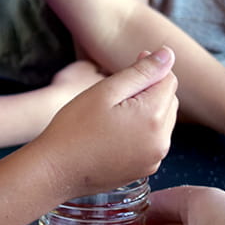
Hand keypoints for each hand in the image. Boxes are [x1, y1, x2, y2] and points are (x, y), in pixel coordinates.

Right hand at [40, 47, 177, 196]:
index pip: (168, 81)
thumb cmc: (74, 127)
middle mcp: (161, 141)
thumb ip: (140, 72)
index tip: (128, 65)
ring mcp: (154, 159)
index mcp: (152, 117)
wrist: (56, 170)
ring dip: (147, 110)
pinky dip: (141, 130)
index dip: (150, 68)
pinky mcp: (145, 169)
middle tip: (116, 90)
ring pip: (162, 121)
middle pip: (169, 101)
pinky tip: (114, 130)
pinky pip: (152, 140)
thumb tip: (168, 54)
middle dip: (150, 90)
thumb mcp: (105, 91)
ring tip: (113, 111)